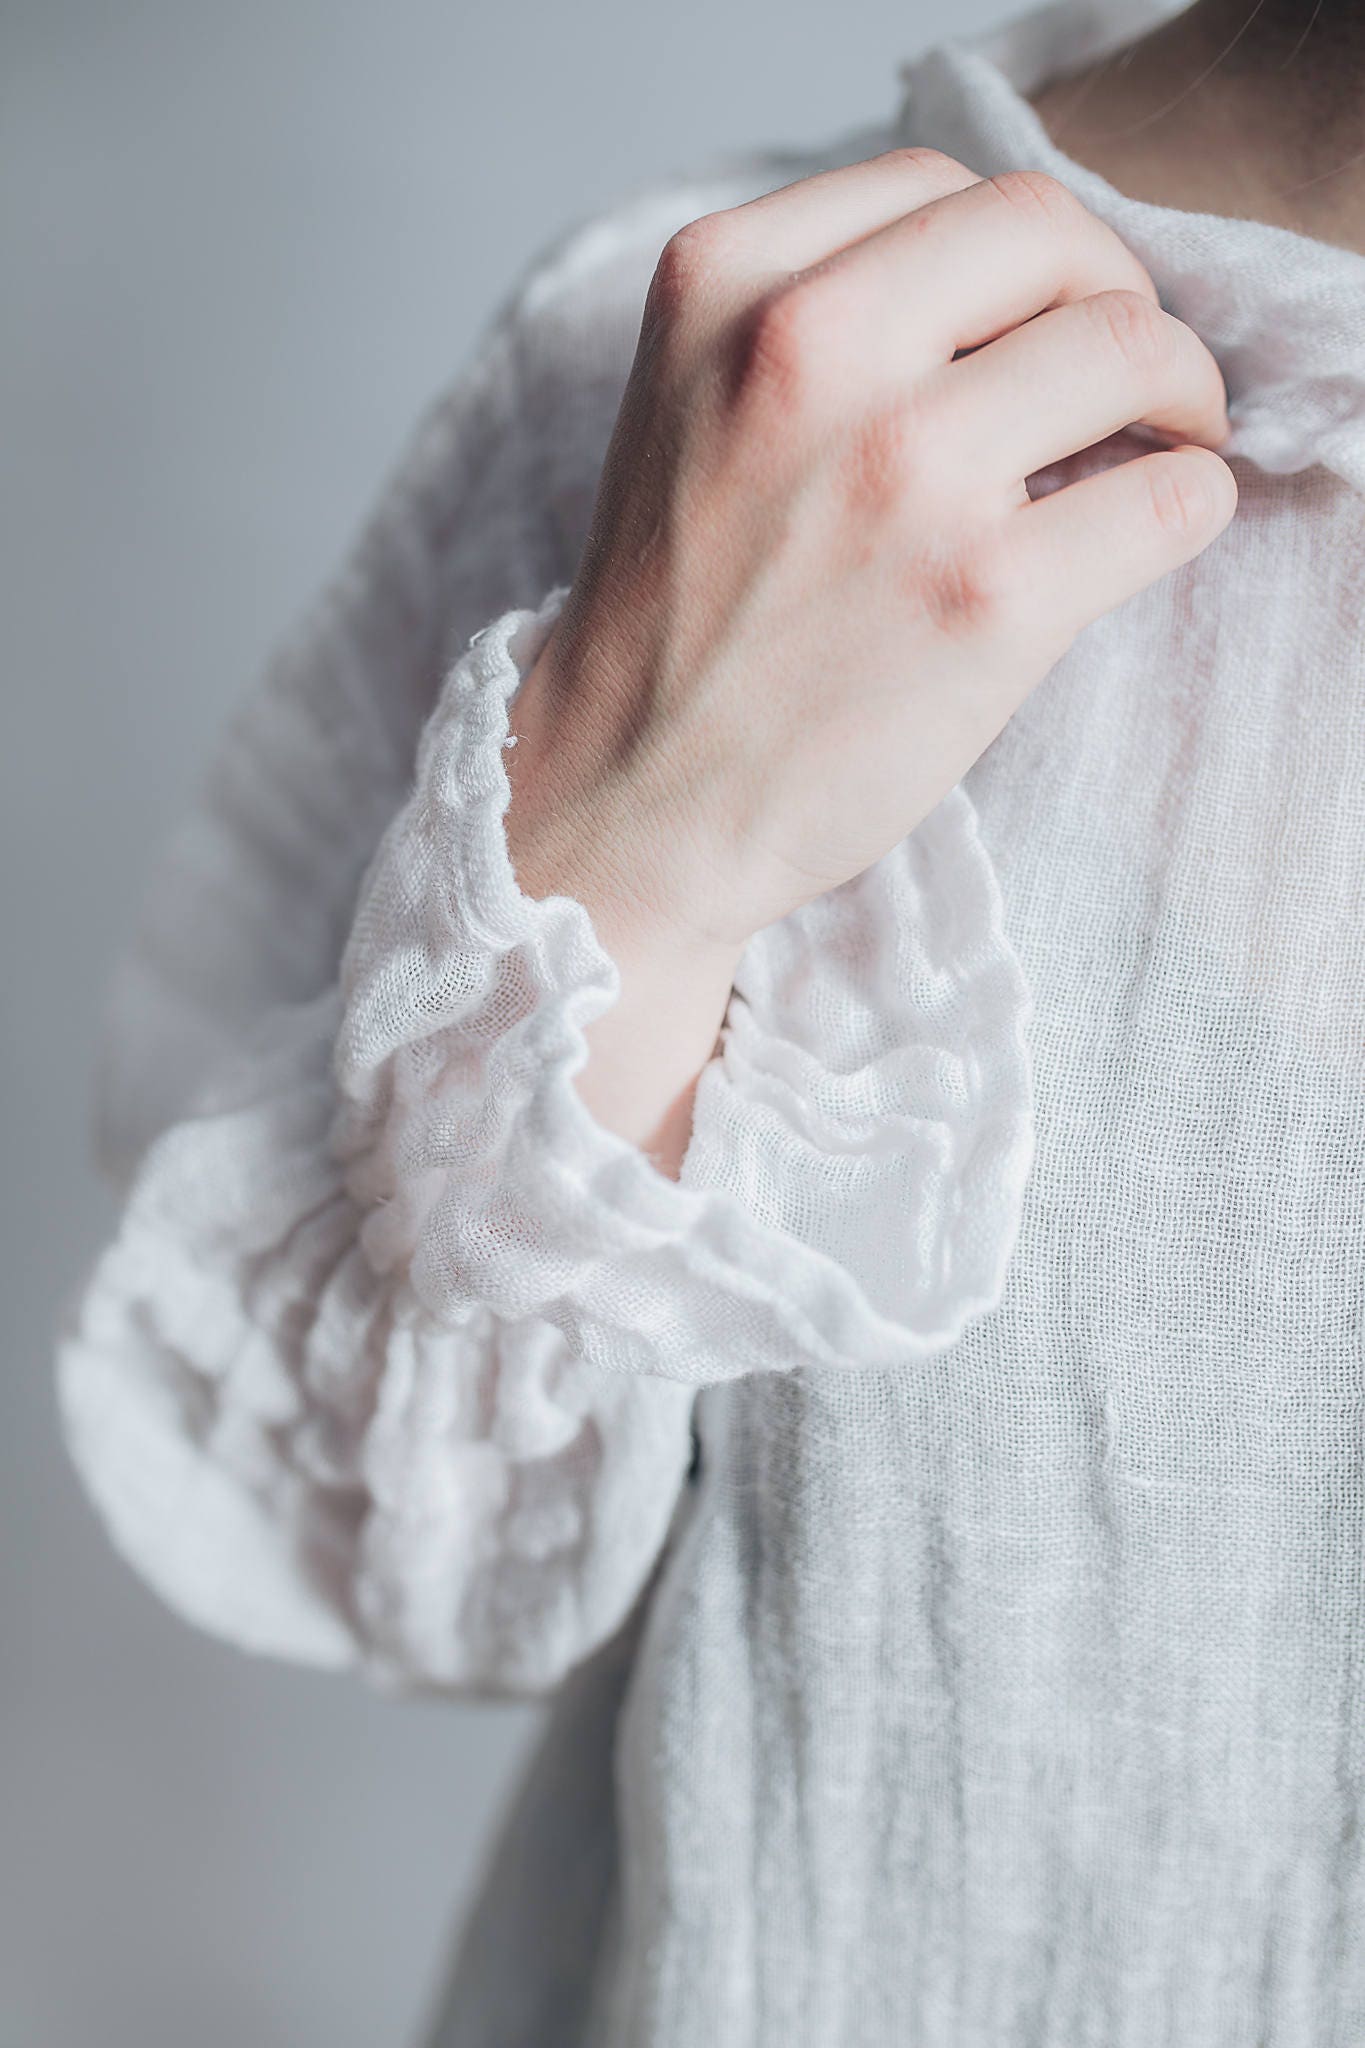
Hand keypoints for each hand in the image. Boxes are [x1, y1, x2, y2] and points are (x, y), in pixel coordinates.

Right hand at [505, 147, 1234, 1166]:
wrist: (627, 796)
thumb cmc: (677, 617)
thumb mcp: (693, 402)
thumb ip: (818, 313)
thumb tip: (1024, 295)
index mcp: (724, 283)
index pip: (942, 189)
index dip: (1018, 256)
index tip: (1038, 323)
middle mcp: (808, 351)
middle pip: (1051, 236)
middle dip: (1114, 296)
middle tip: (1125, 377)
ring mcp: (905, 471)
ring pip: (1133, 349)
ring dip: (1177, 395)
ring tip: (1155, 449)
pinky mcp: (987, 595)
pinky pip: (1171, 498)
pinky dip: (1186, 504)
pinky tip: (1143, 532)